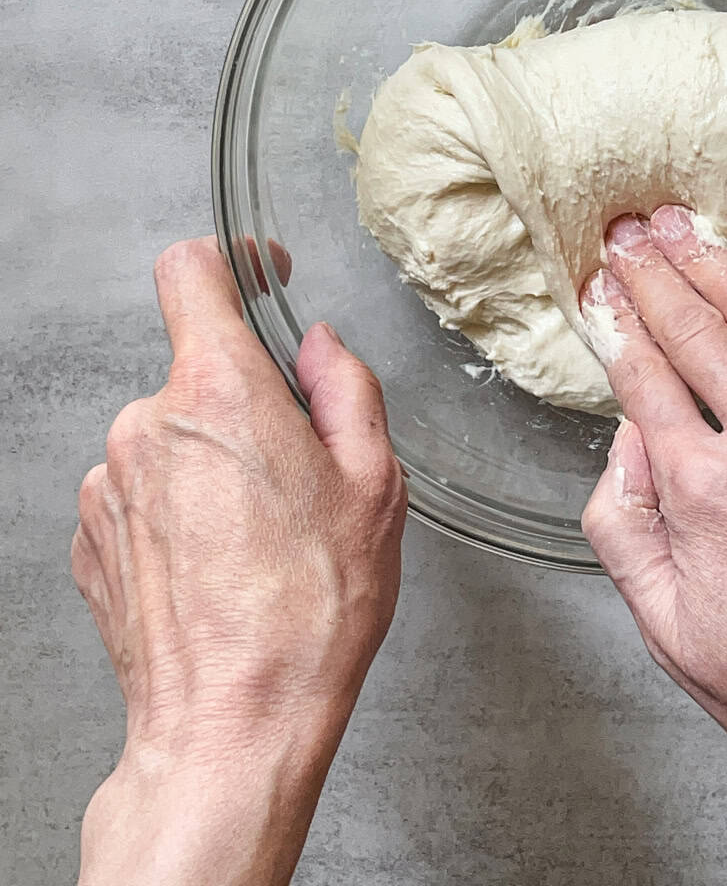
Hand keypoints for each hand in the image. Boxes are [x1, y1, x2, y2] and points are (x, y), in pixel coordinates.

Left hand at [73, 237, 406, 885]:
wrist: (230, 730)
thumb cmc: (307, 616)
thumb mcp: (373, 485)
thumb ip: (346, 389)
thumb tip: (317, 350)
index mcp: (219, 393)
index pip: (192, 271)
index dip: (232, 260)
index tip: (258, 275)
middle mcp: (146, 426)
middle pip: (197, 372)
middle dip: (245, 403)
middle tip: (295, 474)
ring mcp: (107, 484)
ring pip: (169, 436)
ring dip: (210, 463)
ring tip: (257, 540)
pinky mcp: (89, 538)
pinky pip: (139, 490)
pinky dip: (177, 509)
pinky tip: (219, 567)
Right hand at [581, 207, 726, 885]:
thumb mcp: (675, 636)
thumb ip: (626, 531)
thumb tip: (623, 444)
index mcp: (707, 491)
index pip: (646, 377)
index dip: (618, 323)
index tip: (602, 290)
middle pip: (699, 331)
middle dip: (657, 274)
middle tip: (631, 234)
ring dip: (718, 265)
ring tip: (684, 228)